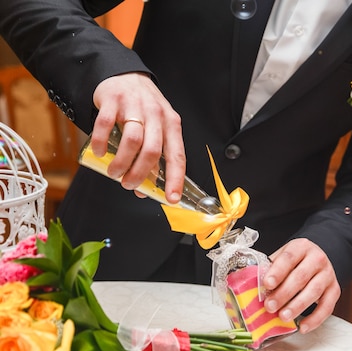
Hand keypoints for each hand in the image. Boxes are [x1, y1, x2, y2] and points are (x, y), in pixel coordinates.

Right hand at [92, 72, 185, 202]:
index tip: (172, 198)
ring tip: (114, 173)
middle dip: (139, 174)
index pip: (178, 156)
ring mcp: (135, 106)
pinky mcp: (113, 100)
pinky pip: (106, 125)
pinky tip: (100, 153)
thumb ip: (152, 158)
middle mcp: (156, 115)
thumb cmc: (143, 109)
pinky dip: (101, 143)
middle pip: (152, 151)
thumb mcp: (156, 129)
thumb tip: (145, 190)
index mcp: (171, 124)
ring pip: (132, 140)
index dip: (176, 179)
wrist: (125, 75)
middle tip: (128, 185)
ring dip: (121, 162)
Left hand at [262, 238, 340, 333]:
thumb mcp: (282, 257)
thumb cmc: (295, 261)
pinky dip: (315, 319)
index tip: (267, 284)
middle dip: (284, 293)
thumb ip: (270, 268)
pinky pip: (327, 306)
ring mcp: (328, 274)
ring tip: (283, 317)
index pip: (289, 258)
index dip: (278, 271)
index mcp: (301, 247)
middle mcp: (317, 259)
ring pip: (314, 291)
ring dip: (297, 306)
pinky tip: (302, 327)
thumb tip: (250, 285)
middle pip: (301, 276)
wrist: (318, 259)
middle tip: (270, 306)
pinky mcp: (335, 290)